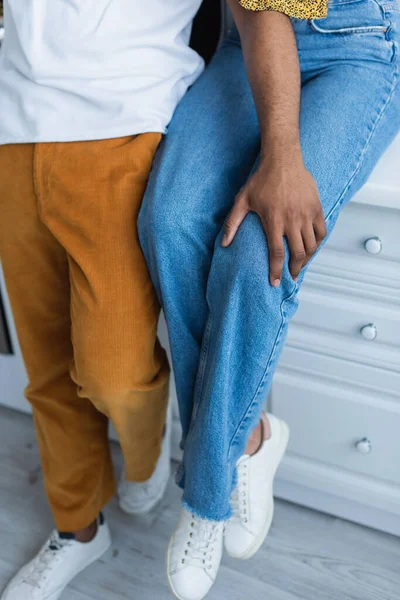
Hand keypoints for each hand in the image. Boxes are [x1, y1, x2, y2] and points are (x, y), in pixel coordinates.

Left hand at [221, 155, 326, 285]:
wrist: (283, 159)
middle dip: (294, 269)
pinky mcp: (316, 208)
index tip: (275, 283)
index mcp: (274, 221)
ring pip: (312, 245)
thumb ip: (232, 223)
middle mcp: (292, 220)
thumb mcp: (242, 200)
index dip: (276, 271)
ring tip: (300, 265)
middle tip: (291, 276)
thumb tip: (224, 243)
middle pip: (298, 253)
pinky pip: (321, 232)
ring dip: (307, 259)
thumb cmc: (262, 179)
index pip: (277, 253)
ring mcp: (306, 214)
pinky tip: (311, 248)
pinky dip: (318, 243)